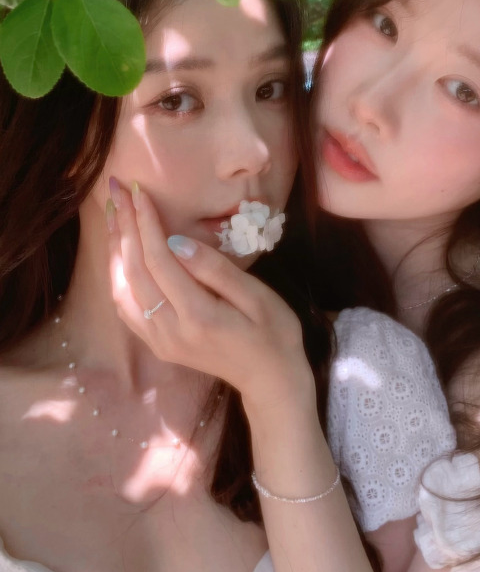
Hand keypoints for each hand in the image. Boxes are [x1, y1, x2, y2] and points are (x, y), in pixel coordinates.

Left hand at [106, 178, 315, 419]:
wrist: (271, 381)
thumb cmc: (274, 334)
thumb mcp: (258, 297)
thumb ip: (216, 270)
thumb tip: (177, 241)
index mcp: (198, 316)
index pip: (160, 259)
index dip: (146, 222)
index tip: (138, 190)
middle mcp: (170, 330)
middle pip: (135, 270)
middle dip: (124, 226)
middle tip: (116, 190)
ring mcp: (160, 341)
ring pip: (123, 288)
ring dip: (115, 248)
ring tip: (114, 213)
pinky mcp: (158, 345)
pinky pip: (127, 307)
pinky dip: (118, 274)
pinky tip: (119, 253)